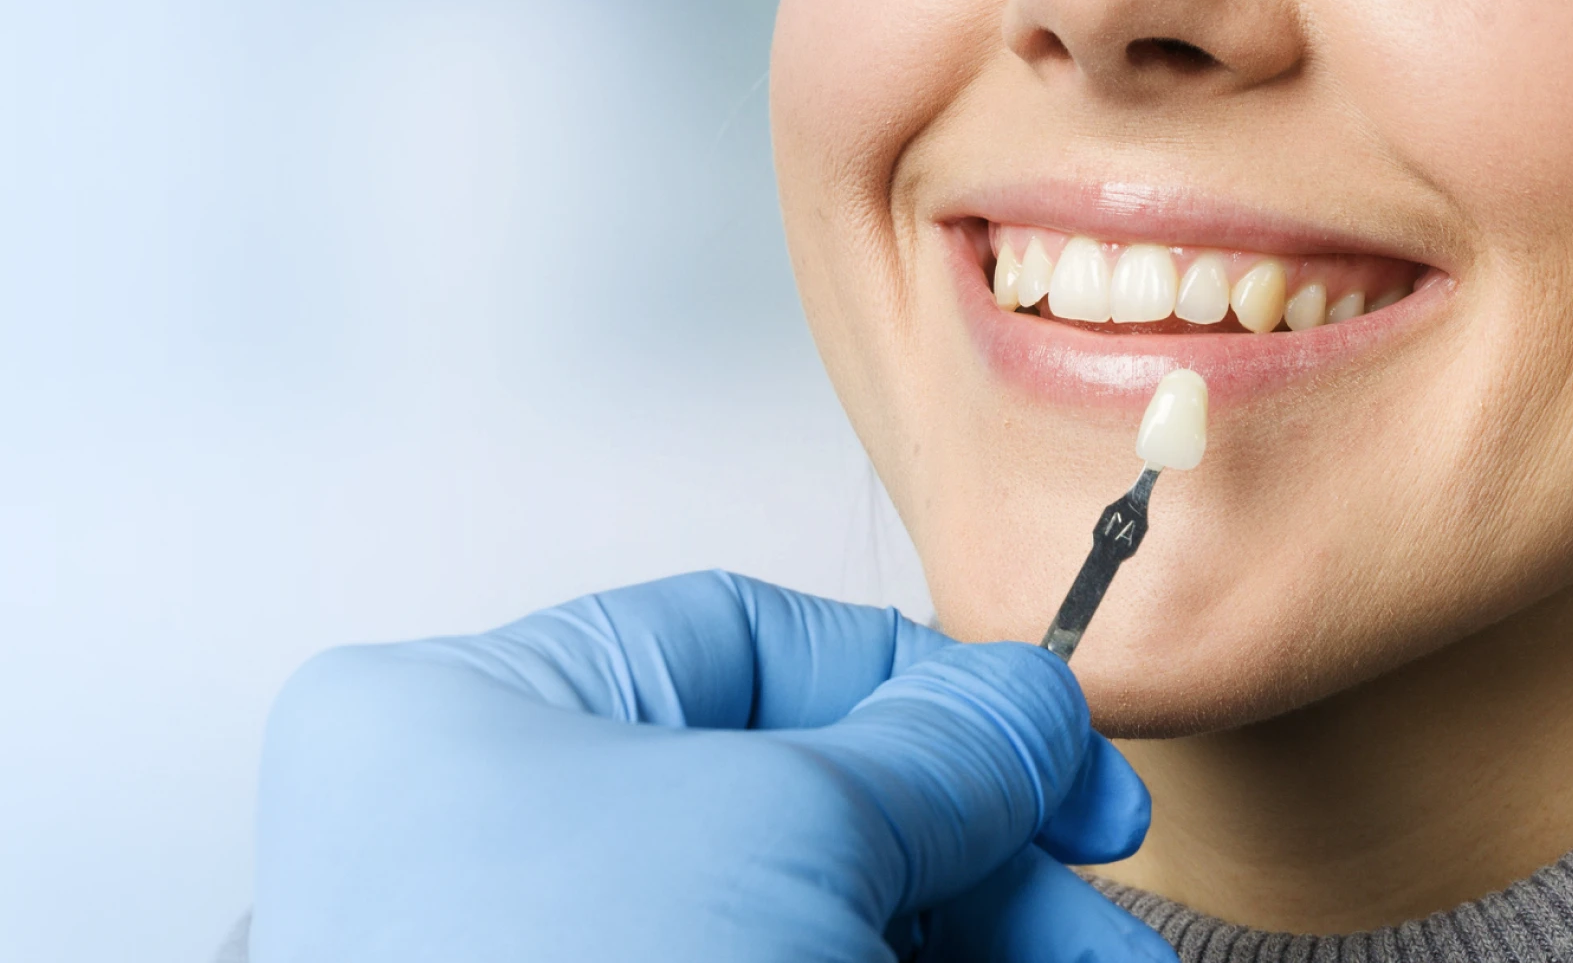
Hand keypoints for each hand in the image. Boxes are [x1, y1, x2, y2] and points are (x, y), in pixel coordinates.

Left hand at [250, 571, 1173, 961]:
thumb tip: (1026, 702)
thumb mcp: (786, 835)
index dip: (921, 688)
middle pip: (791, 800)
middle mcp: (485, 840)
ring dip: (966, 949)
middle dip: (977, 862)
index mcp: (462, 719)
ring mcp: (546, 958)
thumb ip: (929, 753)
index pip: (734, 641)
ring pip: (798, 916)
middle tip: (1109, 923)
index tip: (1058, 754)